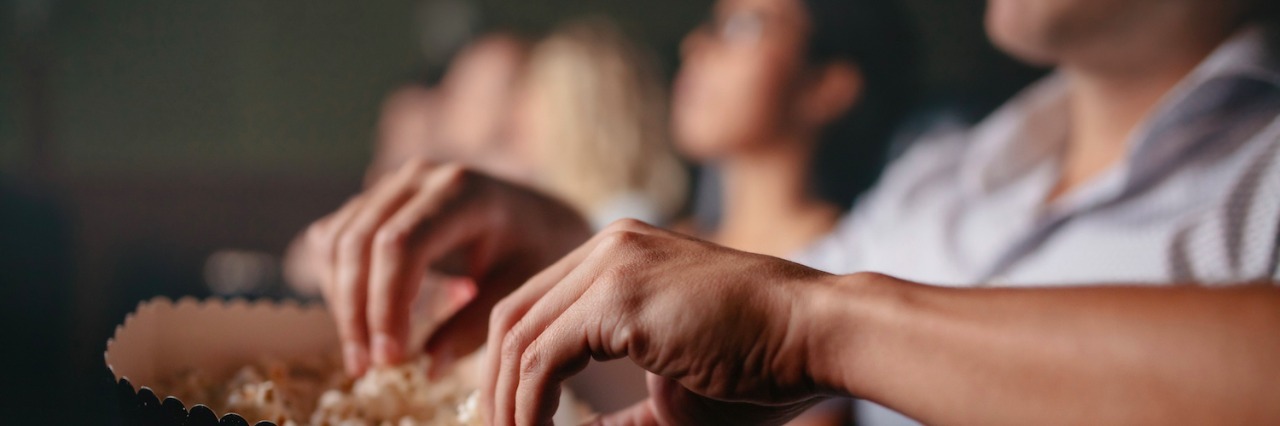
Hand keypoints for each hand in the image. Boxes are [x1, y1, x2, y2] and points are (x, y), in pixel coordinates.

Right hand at [304, 160, 589, 375]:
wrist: (538, 217)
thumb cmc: (534, 252)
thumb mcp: (518, 289)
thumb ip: (475, 326)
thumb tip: (428, 368)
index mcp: (462, 191)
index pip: (401, 245)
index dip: (386, 304)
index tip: (390, 357)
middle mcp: (420, 177)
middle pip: (360, 242)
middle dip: (357, 311)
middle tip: (366, 366)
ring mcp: (393, 184)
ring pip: (338, 240)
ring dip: (341, 302)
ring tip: (364, 355)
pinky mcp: (375, 199)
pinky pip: (334, 238)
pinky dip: (337, 282)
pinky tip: (362, 320)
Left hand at [483, 219, 839, 424]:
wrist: (816, 334)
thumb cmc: (759, 366)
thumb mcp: (670, 392)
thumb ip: (618, 415)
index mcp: (618, 257)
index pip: (533, 309)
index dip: (508, 371)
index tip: (507, 423)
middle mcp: (607, 248)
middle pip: (511, 318)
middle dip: (493, 390)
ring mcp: (612, 265)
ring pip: (518, 338)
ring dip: (506, 406)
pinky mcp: (619, 296)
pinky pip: (542, 358)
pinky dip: (529, 407)